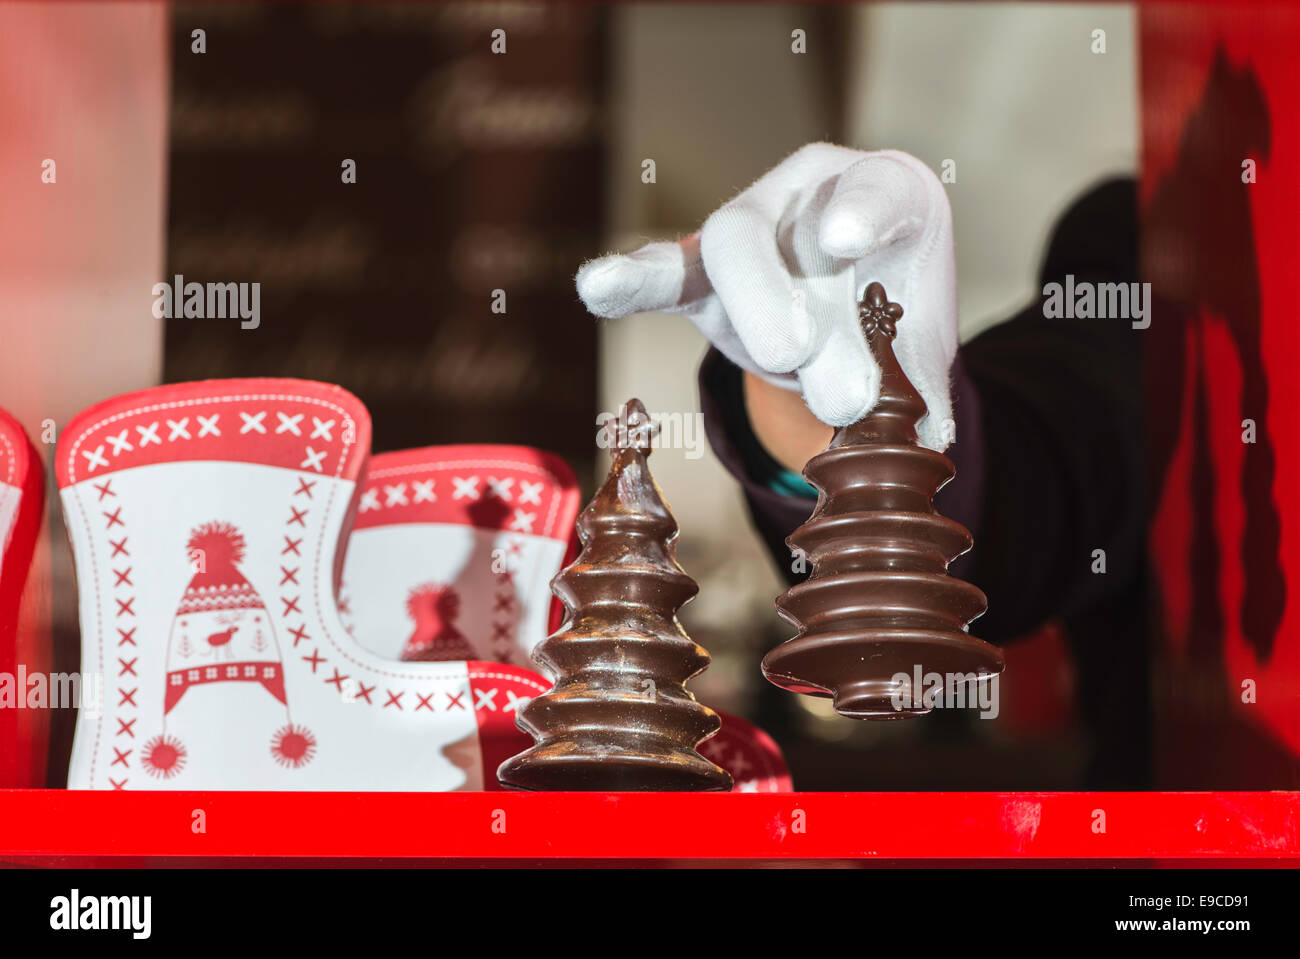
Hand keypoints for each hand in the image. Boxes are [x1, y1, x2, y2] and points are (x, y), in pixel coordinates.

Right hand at [575, 143, 958, 450]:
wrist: (851, 316)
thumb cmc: (894, 319)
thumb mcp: (921, 350)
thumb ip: (919, 389)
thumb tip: (922, 437)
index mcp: (889, 197)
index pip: (876, 191)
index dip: (859, 212)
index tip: (845, 242)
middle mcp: (813, 192)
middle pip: (784, 232)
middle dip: (790, 302)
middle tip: (833, 383)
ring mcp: (752, 226)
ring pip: (728, 247)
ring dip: (753, 313)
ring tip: (784, 360)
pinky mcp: (702, 273)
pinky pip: (663, 273)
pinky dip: (631, 282)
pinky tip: (597, 287)